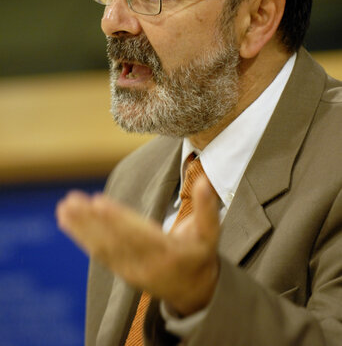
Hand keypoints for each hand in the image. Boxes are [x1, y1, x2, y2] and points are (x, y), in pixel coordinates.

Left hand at [56, 177, 219, 315]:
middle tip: (72, 201)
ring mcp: (131, 270)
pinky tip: (67, 221)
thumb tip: (205, 180)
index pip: (139, 234)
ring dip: (81, 227)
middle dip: (91, 220)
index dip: (118, 219)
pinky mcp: (121, 271)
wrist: (193, 290)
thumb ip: (207, 207)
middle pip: (115, 240)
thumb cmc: (200, 254)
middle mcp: (146, 264)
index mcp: (169, 252)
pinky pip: (99, 253)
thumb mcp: (211, 233)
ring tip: (64, 208)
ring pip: (103, 247)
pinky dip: (82, 237)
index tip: (99, 203)